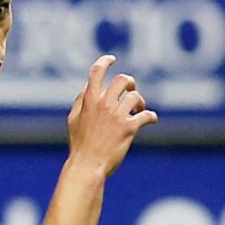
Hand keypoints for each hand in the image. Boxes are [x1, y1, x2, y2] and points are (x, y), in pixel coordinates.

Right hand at [66, 54, 156, 176]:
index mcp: (89, 101)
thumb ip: (80, 102)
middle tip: (131, 91)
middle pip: (123, 80)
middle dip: (130, 83)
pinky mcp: (129, 128)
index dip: (105, 62)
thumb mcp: (73, 120)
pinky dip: (151, 117)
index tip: (112, 59)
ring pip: (135, 97)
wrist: (87, 166)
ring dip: (139, 102)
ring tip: (138, 110)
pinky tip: (150, 120)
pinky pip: (147, 116)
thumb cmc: (80, 145)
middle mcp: (104, 104)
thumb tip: (86, 89)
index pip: (96, 72)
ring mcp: (117, 116)